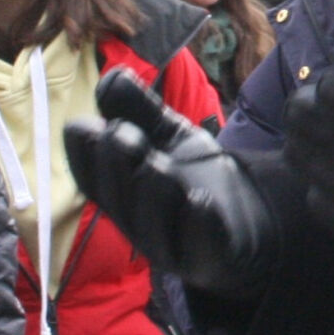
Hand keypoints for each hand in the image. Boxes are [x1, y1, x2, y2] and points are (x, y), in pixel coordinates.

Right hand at [62, 72, 278, 294]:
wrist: (250, 221)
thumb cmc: (194, 173)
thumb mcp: (168, 134)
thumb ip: (141, 107)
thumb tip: (112, 76)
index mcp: (119, 187)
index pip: (86, 175)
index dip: (83, 153)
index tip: (90, 124)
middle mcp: (136, 218)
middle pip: (113, 199)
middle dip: (114, 165)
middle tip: (121, 134)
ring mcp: (170, 244)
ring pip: (148, 224)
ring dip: (150, 191)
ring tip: (158, 165)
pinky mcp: (207, 258)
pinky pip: (198, 244)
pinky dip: (198, 222)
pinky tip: (202, 201)